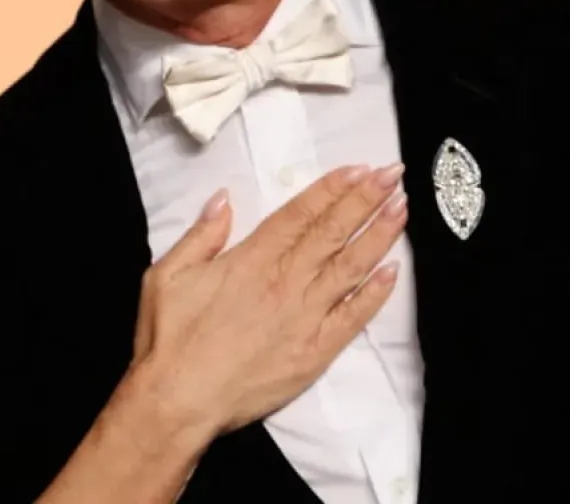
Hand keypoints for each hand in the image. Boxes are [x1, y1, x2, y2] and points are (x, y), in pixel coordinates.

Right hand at [129, 164, 406, 439]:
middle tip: (394, 174)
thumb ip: (201, 235)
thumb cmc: (170, 338)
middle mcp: (285, 282)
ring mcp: (305, 317)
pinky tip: (393, 272)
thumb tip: (224, 199)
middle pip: (333, 232)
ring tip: (402, 209)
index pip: (301, 214)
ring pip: (351, 268)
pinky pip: (352, 317)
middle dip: (366, 199)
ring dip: (378, 236)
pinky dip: (375, 294)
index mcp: (251, 260)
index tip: (359, 169)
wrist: (180, 399)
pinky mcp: (315, 351)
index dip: (332, 189)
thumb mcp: (167, 274)